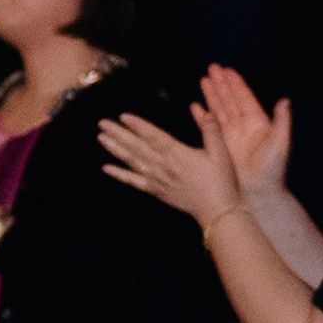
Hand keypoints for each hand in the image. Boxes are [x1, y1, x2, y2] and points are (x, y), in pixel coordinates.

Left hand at [100, 103, 238, 227]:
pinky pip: (134, 182)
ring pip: (132, 162)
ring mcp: (157, 180)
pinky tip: (106, 168)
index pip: (154, 136)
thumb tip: (207, 111)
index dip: (138, 125)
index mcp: (178, 154)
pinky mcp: (156, 191)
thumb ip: (212, 131)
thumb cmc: (221, 181)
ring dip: (115, 149)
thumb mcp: (221, 153)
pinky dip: (119, 175)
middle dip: (119, 133)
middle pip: (137, 147)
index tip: (123, 116)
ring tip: (101, 138)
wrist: (217, 211)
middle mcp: (164, 166)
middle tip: (102, 123)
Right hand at [200, 66, 288, 192]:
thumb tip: (284, 100)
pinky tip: (195, 106)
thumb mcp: (280, 142)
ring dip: (211, 95)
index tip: (227, 70)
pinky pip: (208, 127)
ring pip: (219, 109)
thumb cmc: (272, 169)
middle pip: (229, 99)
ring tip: (203, 80)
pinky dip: (201, 116)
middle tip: (211, 68)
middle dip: (221, 84)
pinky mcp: (220, 145)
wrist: (258, 191)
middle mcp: (242, 125)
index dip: (235, 84)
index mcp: (257, 122)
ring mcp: (230, 135)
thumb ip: (282, 121)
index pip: (244, 97)